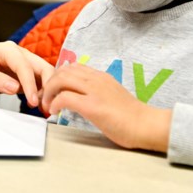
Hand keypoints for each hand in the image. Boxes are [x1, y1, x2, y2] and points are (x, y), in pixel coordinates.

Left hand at [0, 42, 53, 107]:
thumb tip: (14, 88)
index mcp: (7, 50)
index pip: (24, 66)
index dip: (30, 84)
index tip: (33, 101)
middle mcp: (20, 54)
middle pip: (42, 67)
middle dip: (48, 86)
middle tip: (46, 106)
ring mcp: (24, 64)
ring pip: (44, 75)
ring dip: (47, 90)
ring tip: (43, 107)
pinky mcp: (24, 75)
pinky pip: (39, 82)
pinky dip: (42, 92)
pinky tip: (39, 104)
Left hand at [41, 63, 170, 151]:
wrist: (146, 125)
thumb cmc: (131, 116)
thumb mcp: (112, 96)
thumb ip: (97, 92)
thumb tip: (82, 97)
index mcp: (101, 77)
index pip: (73, 67)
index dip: (58, 77)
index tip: (54, 90)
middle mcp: (97, 80)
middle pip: (63, 71)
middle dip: (49, 83)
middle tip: (46, 98)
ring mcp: (94, 91)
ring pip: (61, 80)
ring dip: (49, 92)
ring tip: (48, 105)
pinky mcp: (92, 106)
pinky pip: (65, 98)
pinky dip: (54, 104)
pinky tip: (54, 112)